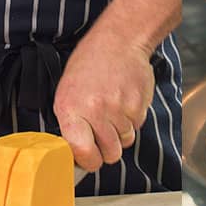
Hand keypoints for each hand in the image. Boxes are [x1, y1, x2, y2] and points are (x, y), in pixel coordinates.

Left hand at [53, 0, 180, 170]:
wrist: (118, 42)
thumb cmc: (89, 67)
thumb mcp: (67, 93)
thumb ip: (71, 124)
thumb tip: (77, 154)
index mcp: (71, 109)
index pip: (83, 153)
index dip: (88, 162)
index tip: (89, 160)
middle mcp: (95, 111)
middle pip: (109, 154)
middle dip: (107, 151)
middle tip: (103, 136)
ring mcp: (119, 109)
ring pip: (125, 142)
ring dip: (120, 133)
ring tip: (113, 111)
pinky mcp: (138, 106)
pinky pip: (136, 127)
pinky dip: (131, 120)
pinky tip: (124, 102)